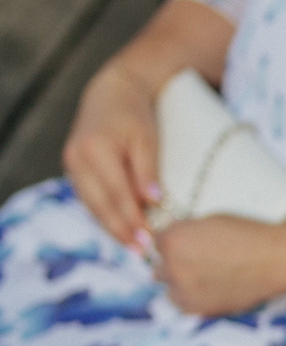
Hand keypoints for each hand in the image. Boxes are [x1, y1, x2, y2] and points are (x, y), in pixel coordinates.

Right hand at [62, 62, 161, 250]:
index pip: (116, 194)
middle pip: (100, 204)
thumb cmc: (135, 116)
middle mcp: (77, 158)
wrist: (111, 93)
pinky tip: (121, 230)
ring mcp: (71, 163)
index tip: (148, 240)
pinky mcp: (73, 168)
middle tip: (141, 252)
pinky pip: (89, 198)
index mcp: (95, 149)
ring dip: (111, 228)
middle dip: (120, 231)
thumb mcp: (147, 141)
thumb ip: (147, 171)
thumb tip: (153, 202)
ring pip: (92, 205)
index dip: (132, 220)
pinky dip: (104, 215)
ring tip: (133, 248)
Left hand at [153, 216, 285, 316]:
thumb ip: (186, 233)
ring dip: (181, 284)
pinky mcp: (199, 309)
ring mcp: (184, 290)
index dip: (173, 243)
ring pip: (170, 289)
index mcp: (170, 239)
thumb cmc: (248, 236)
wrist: (275, 260)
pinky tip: (210, 290)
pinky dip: (192, 299)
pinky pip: (183, 305)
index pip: (156, 242)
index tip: (187, 246)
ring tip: (204, 279)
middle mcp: (171, 266)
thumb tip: (179, 243)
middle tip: (197, 263)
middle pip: (159, 267)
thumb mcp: (208, 222)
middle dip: (175, 264)